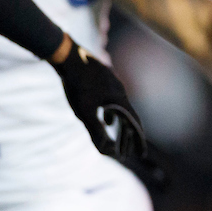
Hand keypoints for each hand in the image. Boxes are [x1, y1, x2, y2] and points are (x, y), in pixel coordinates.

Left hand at [51, 47, 147, 162]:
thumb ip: (95, 131)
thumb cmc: (77, 85)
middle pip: (129, 116)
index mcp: (119, 99)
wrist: (69, 57)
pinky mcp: (105, 80)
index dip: (139, 140)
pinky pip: (114, 100)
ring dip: (120, 122)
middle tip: (129, 149)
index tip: (142, 153)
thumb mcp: (85, 112)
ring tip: (116, 132)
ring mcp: (113, 84)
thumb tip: (106, 151)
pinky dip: (113, 111)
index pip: (134, 123)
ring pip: (121, 107)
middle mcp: (120, 91)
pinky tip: (103, 113)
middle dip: (129, 135)